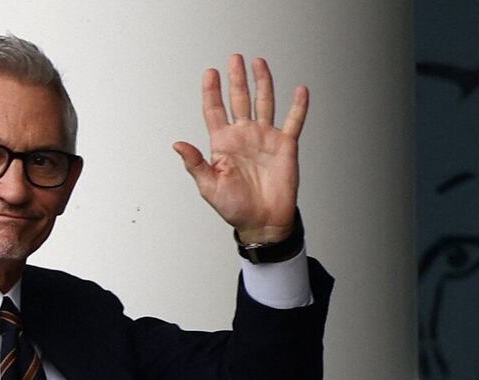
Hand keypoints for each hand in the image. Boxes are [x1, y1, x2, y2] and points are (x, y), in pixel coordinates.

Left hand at [173, 54, 308, 243]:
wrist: (262, 222)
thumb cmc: (234, 207)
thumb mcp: (208, 186)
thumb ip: (195, 163)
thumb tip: (177, 145)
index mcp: (223, 144)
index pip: (214, 110)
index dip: (211, 91)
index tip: (210, 73)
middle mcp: (244, 136)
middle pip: (239, 100)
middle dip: (236, 79)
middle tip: (234, 58)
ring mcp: (265, 138)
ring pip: (264, 103)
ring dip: (262, 83)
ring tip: (258, 63)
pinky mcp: (285, 146)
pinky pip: (293, 121)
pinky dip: (298, 106)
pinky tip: (300, 91)